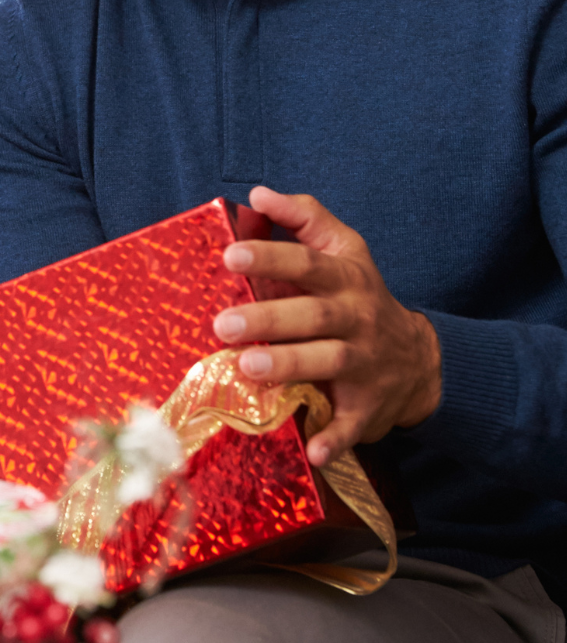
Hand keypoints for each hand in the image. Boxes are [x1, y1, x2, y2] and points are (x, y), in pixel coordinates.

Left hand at [215, 185, 442, 467]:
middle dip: (268, 318)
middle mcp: (358, 319)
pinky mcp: (369, 406)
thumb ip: (304, 218)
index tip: (230, 254)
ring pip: (329, 362)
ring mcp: (365, 364)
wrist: (421, 358)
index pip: (308, 263)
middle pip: (314, 316)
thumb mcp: (344, 249)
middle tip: (222, 324)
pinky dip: (335, 438)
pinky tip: (312, 449)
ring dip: (289, 366)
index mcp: (346, 279)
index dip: (271, 257)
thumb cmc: (360, 296)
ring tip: (245, 366)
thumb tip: (258, 193)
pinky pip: (353, 424)